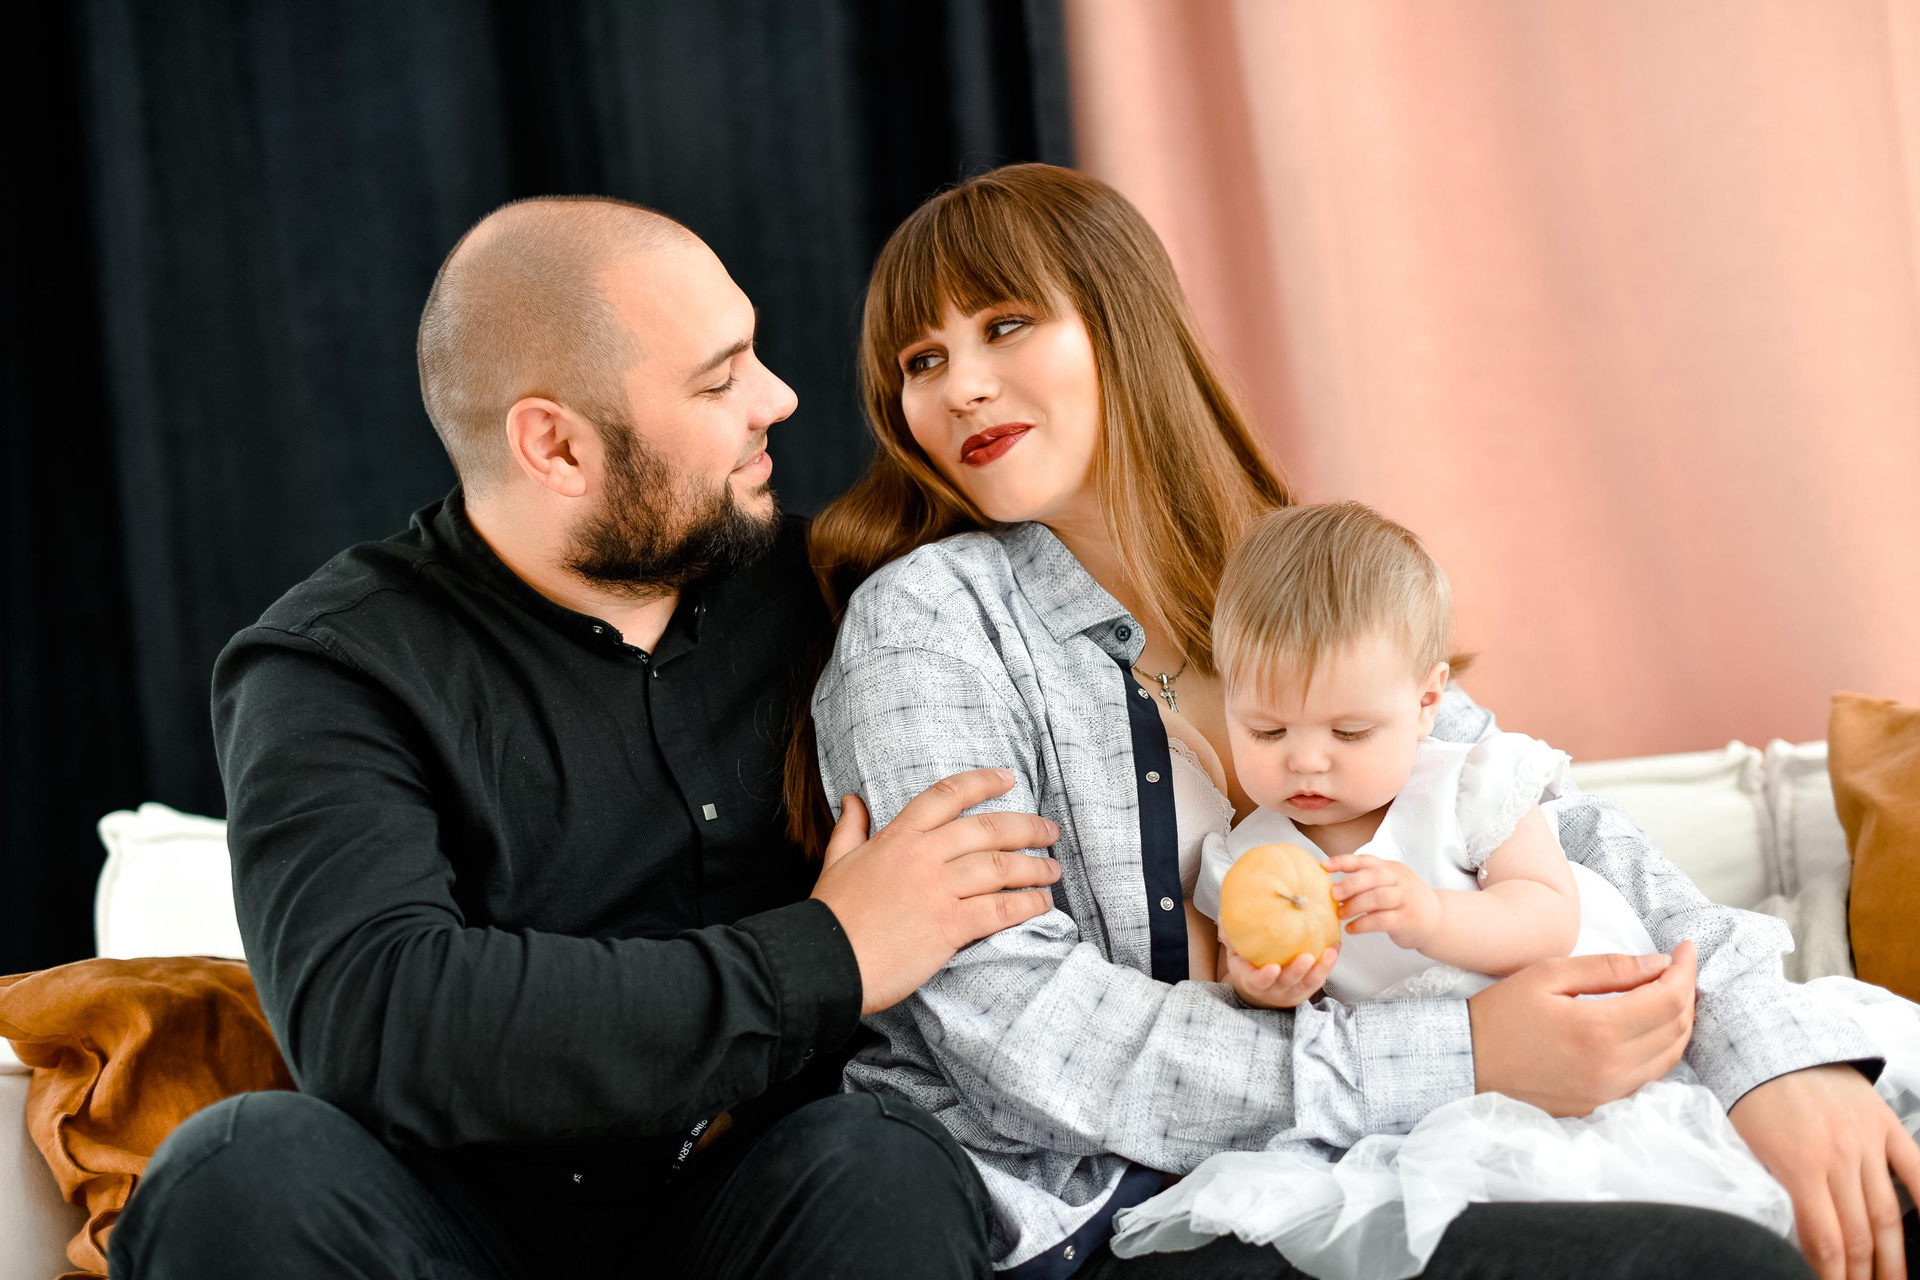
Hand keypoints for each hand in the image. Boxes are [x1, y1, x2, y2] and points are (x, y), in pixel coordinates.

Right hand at [810, 768, 1061, 1014]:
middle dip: (1026, 827)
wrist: (823, 961)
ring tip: (1053, 871)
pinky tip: (1041, 903)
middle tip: (1049, 831)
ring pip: (1000, 866)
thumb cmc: (830, 916)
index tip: (1008, 778)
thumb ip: (849, 829)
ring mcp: (938, 890)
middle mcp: (923, 856)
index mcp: (898, 837)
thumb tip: (852, 800)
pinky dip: (1026, 904)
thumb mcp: (835, 862)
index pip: (947, 796)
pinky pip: (1000, 908)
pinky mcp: (949, 926)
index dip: (982, 783)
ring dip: (1034, 867)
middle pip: (987, 829)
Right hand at [1223, 937, 1338, 1008]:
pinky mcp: (1309, 988)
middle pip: (1288, 983)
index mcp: (1254, 982)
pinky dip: (1329, 963)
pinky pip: (1321, 977)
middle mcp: (1275, 989)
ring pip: (1309, 983)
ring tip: (1329, 952)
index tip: (1272, 968)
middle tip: (1306, 957)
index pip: (1258, 982)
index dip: (1265, 977)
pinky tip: (1335, 947)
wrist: (1262, 992)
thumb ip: (1232, 939)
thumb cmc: (1248, 968)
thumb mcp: (1236, 956)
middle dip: (1297, 971)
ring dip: (1320, 968)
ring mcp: (1294, 991)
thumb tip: (1225, 916)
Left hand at [1325, 853, 1441, 950]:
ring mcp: (1405, 899)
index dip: (1343, 861)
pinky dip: (1362, 925)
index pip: (1365, 860)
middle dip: (1350, 884)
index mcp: (1391, 868)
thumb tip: (1332, 887)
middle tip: (1333, 894)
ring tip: (1340, 914)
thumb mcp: (1390, 883)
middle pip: (1373, 876)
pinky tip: (1351, 928)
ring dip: (1354, 906)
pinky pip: (1381, 920)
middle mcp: (1400, 880)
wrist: (1437, 919)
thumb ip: (1367, 881)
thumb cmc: (1405, 901)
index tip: (1323, 866)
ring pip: (1377, 898)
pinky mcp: (1407, 920)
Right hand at [1466, 941, 1695, 1115]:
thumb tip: (1658, 963)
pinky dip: (1661, 1048)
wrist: (1467, 1061)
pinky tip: (1649, 1026)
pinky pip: (1649, 1076)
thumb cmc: (1501, 1012)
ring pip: (1671, 1056)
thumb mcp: (1548, 974)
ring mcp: (1609, 1092)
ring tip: (1670, 993)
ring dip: (1678, 1022)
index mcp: (1598, 1030)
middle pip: (1677, 1029)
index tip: (1686, 948)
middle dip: (1687, 992)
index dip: (1685, 969)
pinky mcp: (1601, 1105)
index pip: (1668, 998)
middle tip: (1679, 967)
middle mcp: (1612, 1067)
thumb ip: (1607, 968)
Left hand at [1729, 1063, 1919, 1279]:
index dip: (1831, 1274)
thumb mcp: (1749, 1146)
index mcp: (1798, 1165)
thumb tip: (1794, 1237)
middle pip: (1859, 1234)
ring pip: (1888, 1213)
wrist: (1769, 1039)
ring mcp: (1866, 1140)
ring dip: (1893, 1255)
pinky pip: (1916, 1170)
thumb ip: (1776, 1189)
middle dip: (1862, 1273)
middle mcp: (1838, 1156)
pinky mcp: (1885, 1123)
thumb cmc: (1751, 1097)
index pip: (1824, 1240)